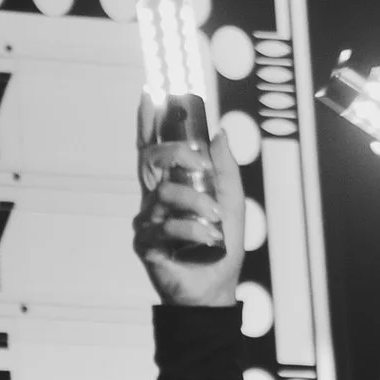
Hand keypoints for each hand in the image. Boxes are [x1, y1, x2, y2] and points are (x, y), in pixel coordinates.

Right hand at [134, 104, 243, 310]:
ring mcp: (149, 219)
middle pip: (151, 159)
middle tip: (199, 163)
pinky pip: (166, 227)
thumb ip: (226, 168)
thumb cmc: (221, 245)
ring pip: (165, 193)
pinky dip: (191, 231)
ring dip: (196, 203)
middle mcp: (157, 198)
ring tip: (214, 220)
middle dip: (176, 152)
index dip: (149, 122)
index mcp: (174, 184)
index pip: (155, 147)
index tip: (149, 94)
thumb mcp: (232, 200)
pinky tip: (207, 240)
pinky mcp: (146, 243)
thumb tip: (220, 133)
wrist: (216, 286)